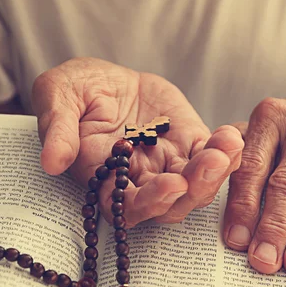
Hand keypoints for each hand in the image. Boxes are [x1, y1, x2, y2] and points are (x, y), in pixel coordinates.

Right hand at [32, 57, 243, 226]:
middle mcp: (138, 181)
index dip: (150, 202)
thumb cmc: (74, 90)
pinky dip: (226, 151)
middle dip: (196, 187)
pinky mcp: (188, 143)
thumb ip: (57, 127)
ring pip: (197, 185)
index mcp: (102, 179)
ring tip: (228, 144)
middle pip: (172, 204)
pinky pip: (212, 155)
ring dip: (216, 171)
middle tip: (213, 162)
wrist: (103, 79)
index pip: (126, 207)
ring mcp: (167, 164)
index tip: (172, 184)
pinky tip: (233, 136)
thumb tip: (52, 161)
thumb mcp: (57, 96)